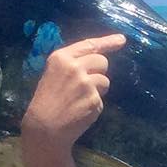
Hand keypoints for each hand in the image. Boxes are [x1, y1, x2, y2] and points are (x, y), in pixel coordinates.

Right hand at [22, 34, 125, 153]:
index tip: (121, 39)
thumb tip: (99, 58)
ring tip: (79, 99)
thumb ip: (73, 63)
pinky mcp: (94, 99)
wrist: (44, 128)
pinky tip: (80, 110)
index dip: (108, 42)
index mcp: (61, 57)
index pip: (90, 45)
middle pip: (102, 61)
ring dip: (98, 89)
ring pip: (105, 81)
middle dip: (99, 70)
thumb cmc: (46, 101)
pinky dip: (94, 104)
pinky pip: (101, 98)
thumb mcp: (54, 73)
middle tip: (86, 83)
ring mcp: (86, 83)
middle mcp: (74, 67)